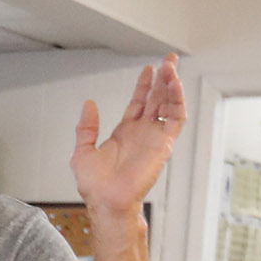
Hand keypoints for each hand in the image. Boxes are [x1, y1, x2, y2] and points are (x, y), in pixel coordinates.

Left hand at [72, 54, 184, 216]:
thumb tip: (88, 104)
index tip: (148, 70)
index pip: (139, 103)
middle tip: (168, 60)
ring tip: (171, 67)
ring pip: (169, 105)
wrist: (107, 200)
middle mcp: (142, 132)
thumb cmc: (95, 185)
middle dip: (163, 79)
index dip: (144, 86)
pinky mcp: (164, 143)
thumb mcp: (82, 151)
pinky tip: (174, 85)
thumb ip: (86, 127)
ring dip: (171, 85)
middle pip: (157, 99)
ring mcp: (154, 137)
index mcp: (125, 132)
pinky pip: (176, 118)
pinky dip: (178, 101)